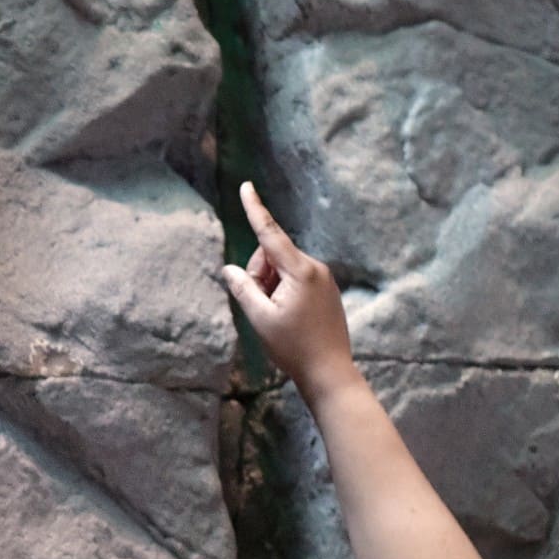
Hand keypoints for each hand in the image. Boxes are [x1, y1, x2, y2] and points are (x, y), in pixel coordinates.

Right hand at [222, 180, 353, 394]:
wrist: (329, 372)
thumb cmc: (293, 347)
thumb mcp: (260, 318)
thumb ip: (243, 288)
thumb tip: (229, 269)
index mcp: (300, 270)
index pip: (270, 233)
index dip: (255, 209)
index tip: (246, 186)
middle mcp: (316, 268)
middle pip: (273, 255)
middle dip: (259, 274)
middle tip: (260, 306)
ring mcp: (324, 279)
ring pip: (283, 269)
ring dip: (270, 285)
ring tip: (276, 316)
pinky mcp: (326, 290)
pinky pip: (296, 279)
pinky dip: (283, 291)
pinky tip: (288, 318)